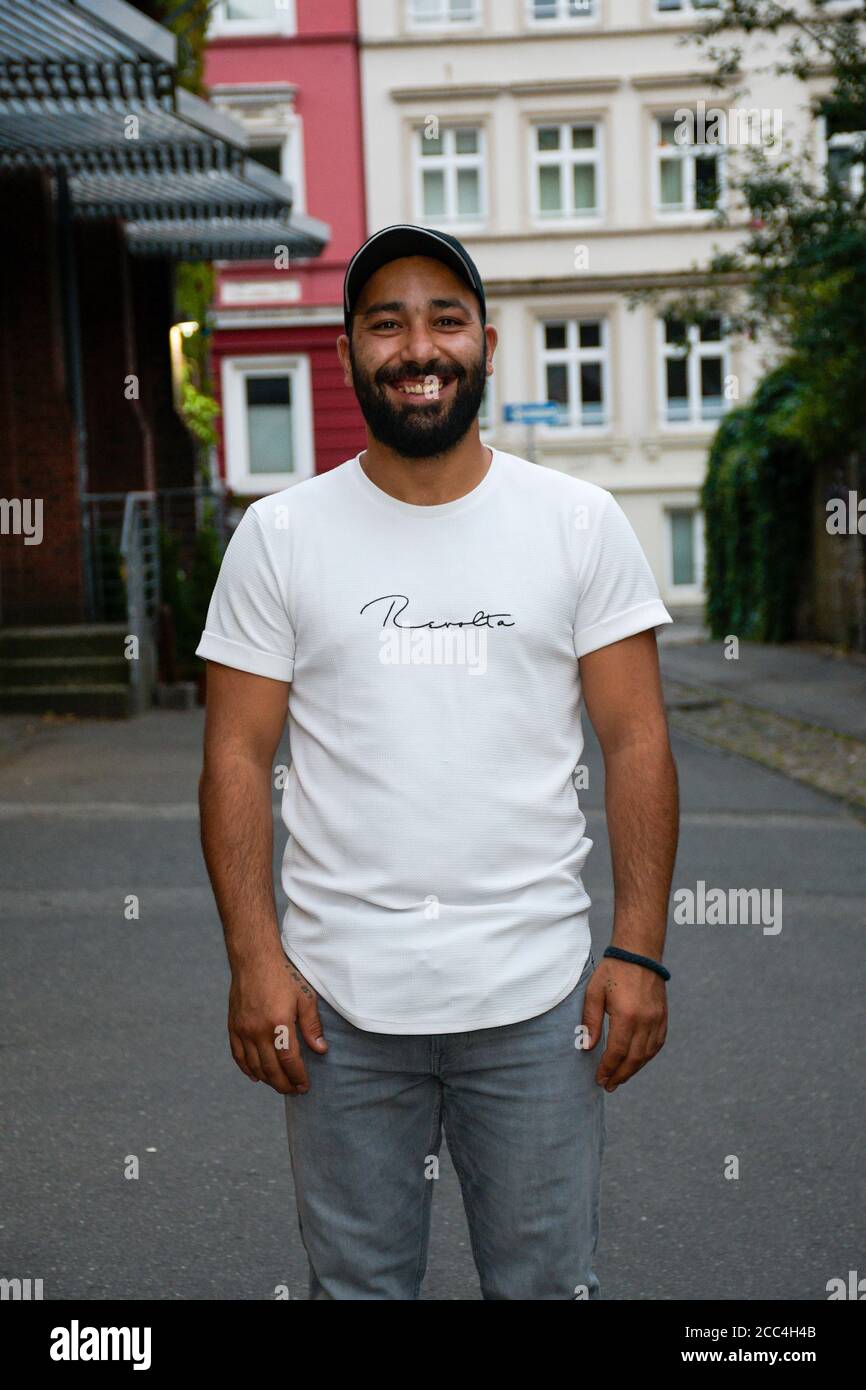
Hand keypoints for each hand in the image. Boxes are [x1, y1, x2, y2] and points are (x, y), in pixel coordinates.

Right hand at [228, 954, 326, 1095]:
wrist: (254, 960)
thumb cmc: (283, 976)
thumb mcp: (305, 997)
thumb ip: (312, 1026)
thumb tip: (320, 1050)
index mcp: (279, 1023)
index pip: (289, 1060)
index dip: (297, 1076)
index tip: (304, 1086)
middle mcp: (258, 1030)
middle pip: (271, 1068)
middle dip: (284, 1084)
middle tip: (293, 1091)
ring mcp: (243, 1030)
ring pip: (254, 1066)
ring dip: (267, 1080)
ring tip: (279, 1085)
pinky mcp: (233, 1027)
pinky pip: (238, 1055)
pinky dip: (247, 1069)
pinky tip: (256, 1076)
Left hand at [581, 955, 667, 1091]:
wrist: (639, 954)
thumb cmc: (612, 971)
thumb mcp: (594, 993)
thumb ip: (590, 1021)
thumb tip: (588, 1047)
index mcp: (626, 1016)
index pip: (617, 1052)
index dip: (608, 1069)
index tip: (600, 1079)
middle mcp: (645, 1021)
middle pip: (634, 1058)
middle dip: (621, 1075)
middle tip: (609, 1086)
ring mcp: (657, 1019)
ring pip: (647, 1054)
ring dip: (634, 1069)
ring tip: (620, 1078)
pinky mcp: (663, 1017)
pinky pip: (657, 1043)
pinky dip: (647, 1056)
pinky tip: (637, 1062)